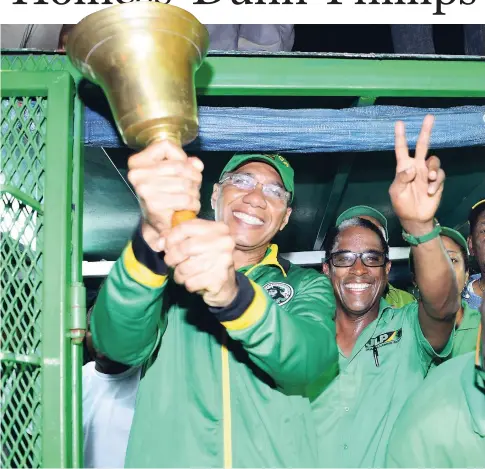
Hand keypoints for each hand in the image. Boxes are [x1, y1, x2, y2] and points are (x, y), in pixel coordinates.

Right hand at [127, 140, 203, 250]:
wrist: (158, 224)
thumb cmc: (165, 196)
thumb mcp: (173, 174)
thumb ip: (187, 163)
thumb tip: (196, 164)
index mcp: (137, 162)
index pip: (165, 146)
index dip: (181, 156)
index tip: (185, 168)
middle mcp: (137, 174)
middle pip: (180, 166)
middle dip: (194, 177)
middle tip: (194, 187)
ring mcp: (144, 190)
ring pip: (185, 183)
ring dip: (195, 192)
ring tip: (192, 198)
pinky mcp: (154, 205)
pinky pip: (185, 199)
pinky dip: (193, 203)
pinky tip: (190, 207)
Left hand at [164, 219, 237, 307]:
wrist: (226, 285)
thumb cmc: (207, 259)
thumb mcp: (194, 243)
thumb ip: (175, 239)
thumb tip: (159, 243)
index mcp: (217, 228)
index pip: (185, 228)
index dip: (170, 238)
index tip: (166, 247)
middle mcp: (223, 242)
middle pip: (184, 248)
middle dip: (172, 258)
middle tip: (171, 263)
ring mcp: (223, 260)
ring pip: (185, 268)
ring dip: (178, 274)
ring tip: (183, 274)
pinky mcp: (219, 279)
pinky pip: (191, 283)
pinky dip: (188, 285)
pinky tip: (194, 282)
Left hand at [389, 115, 444, 234]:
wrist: (415, 217)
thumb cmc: (401, 204)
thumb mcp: (396, 192)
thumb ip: (402, 179)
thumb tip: (412, 168)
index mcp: (403, 167)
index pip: (402, 149)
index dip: (400, 136)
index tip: (399, 123)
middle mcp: (416, 166)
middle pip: (423, 145)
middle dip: (425, 131)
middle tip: (429, 117)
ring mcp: (427, 172)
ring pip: (434, 160)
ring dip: (432, 168)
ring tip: (428, 180)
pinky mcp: (437, 180)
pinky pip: (439, 175)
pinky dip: (436, 182)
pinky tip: (430, 191)